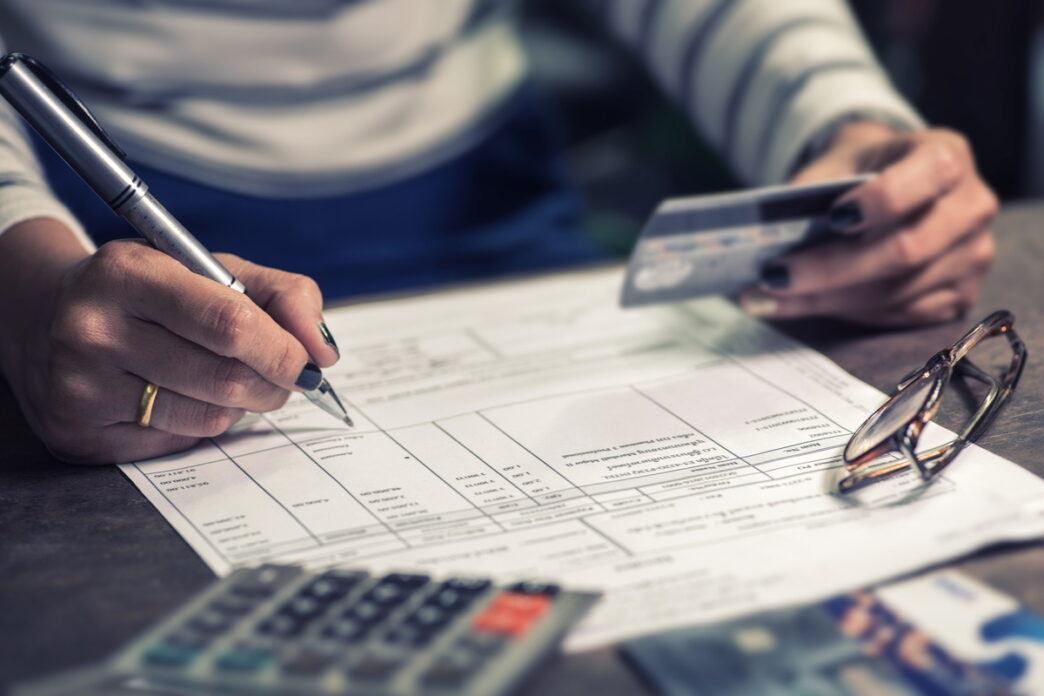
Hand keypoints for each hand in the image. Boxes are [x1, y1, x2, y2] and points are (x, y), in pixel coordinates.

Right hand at [0, 219, 338, 462]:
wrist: (45, 316)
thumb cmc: (149, 291)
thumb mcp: (211, 269)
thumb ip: (284, 295)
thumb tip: (322, 350)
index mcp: (127, 273)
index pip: (231, 324)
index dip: (283, 350)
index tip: (306, 361)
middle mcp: (93, 330)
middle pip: (226, 379)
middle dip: (273, 383)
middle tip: (279, 376)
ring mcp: (80, 387)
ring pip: (208, 418)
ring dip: (239, 406)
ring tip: (226, 379)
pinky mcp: (79, 435)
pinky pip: (177, 443)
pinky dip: (199, 424)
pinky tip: (180, 395)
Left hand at [739, 121, 997, 325]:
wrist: (892, 183)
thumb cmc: (860, 171)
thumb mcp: (835, 162)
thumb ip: (808, 193)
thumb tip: (762, 239)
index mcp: (947, 156)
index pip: (927, 178)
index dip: (880, 202)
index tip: (832, 218)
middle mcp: (972, 207)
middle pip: (905, 251)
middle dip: (831, 270)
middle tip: (773, 277)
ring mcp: (972, 257)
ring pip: (895, 292)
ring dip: (825, 300)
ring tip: (769, 297)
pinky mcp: (959, 296)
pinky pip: (898, 315)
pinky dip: (845, 314)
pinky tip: (804, 305)